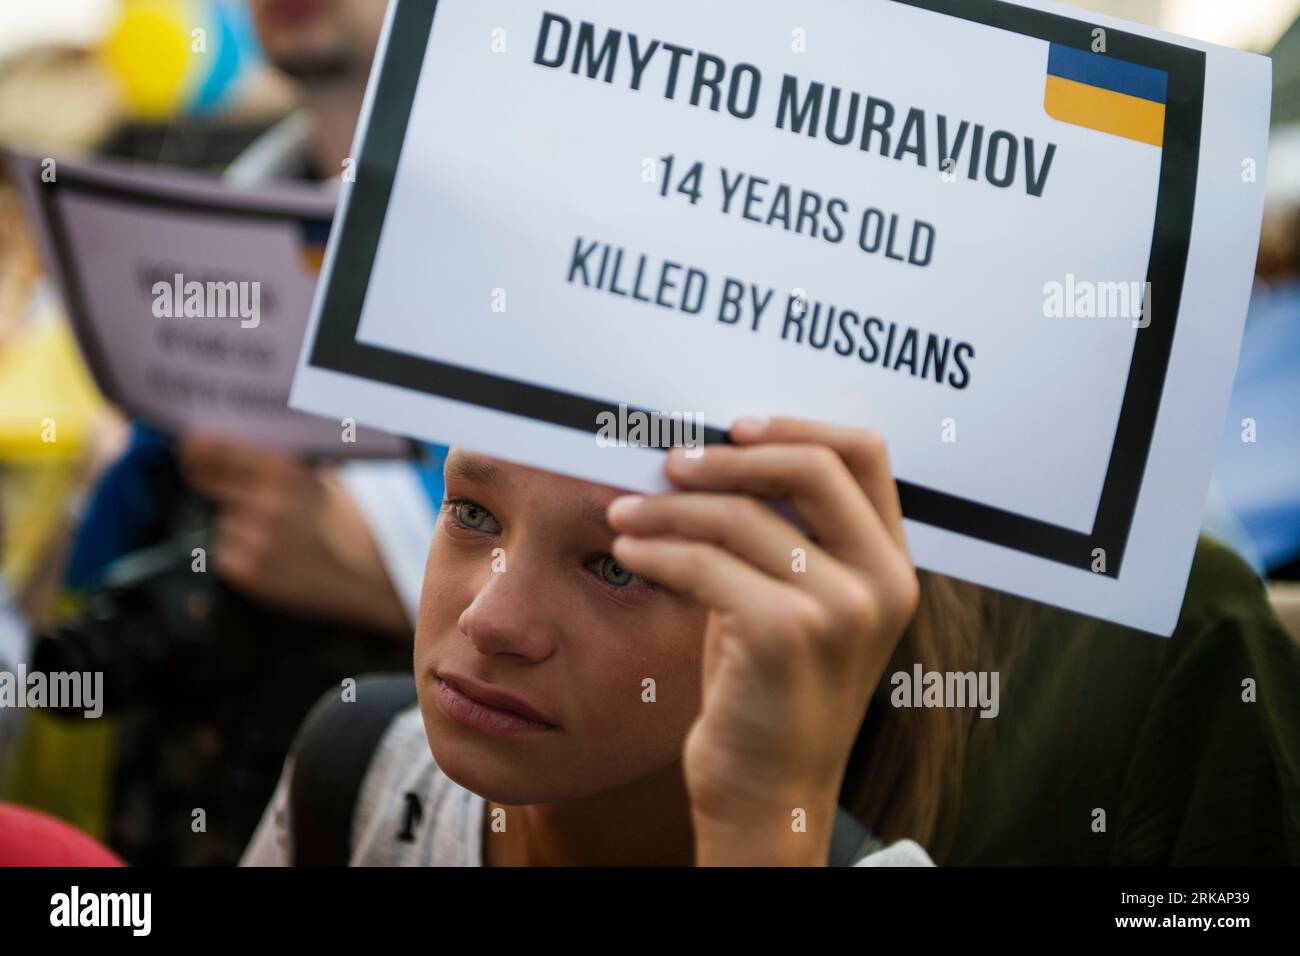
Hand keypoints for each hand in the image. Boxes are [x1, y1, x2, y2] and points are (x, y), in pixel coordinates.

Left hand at [177, 434, 409, 637]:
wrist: (375, 578)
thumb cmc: (357, 527)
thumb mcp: (327, 481)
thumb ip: (285, 467)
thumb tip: (239, 451)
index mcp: (286, 473)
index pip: (216, 450)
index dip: (197, 448)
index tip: (189, 448)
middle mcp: (266, 503)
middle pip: (206, 483)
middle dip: (210, 483)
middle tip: (219, 487)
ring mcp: (255, 540)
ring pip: (220, 522)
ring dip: (237, 525)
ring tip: (274, 535)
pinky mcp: (249, 572)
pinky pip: (225, 553)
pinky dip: (241, 555)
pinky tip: (272, 557)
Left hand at [607, 417, 918, 865]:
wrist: (769, 794)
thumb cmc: (767, 693)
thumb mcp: (790, 603)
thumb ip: (780, 535)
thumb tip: (713, 457)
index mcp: (892, 565)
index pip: (864, 454)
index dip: (797, 425)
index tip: (734, 426)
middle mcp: (882, 582)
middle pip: (812, 465)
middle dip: (729, 456)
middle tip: (669, 462)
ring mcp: (841, 609)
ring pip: (742, 514)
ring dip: (668, 506)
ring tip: (623, 513)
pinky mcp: (786, 634)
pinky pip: (705, 562)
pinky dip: (657, 549)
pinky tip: (629, 551)